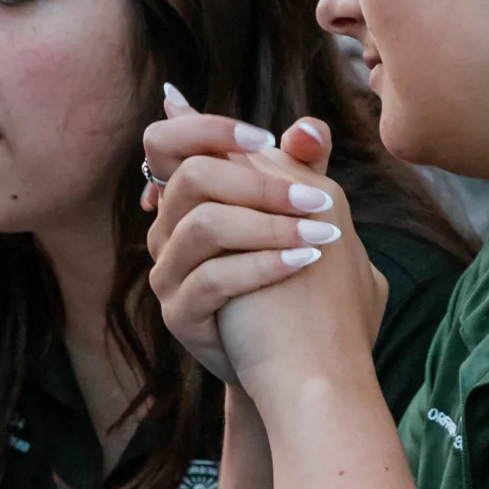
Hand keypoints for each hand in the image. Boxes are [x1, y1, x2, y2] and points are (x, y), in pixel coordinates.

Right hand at [146, 101, 382, 400]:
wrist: (293, 362)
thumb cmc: (296, 282)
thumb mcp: (300, 219)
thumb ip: (302, 170)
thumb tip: (308, 127)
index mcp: (188, 198)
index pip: (165, 142)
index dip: (207, 129)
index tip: (264, 140)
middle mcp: (167, 231)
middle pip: (189, 178)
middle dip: (257, 183)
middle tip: (318, 199)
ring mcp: (168, 274)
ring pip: (202, 226)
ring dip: (269, 224)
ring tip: (323, 234)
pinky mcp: (178, 315)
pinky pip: (212, 279)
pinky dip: (263, 265)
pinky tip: (305, 262)